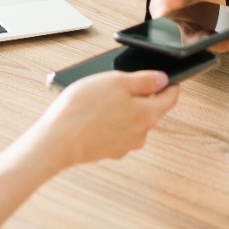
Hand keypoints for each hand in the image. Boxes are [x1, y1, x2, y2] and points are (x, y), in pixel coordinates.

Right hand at [34, 69, 180, 168]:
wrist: (58, 140)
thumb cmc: (83, 108)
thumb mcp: (116, 81)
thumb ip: (144, 80)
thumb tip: (163, 79)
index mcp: (148, 114)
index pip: (170, 98)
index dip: (169, 84)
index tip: (166, 77)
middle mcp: (141, 134)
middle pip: (149, 109)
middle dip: (139, 95)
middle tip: (117, 84)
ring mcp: (125, 145)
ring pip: (131, 120)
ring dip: (122, 109)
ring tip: (98, 99)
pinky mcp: (109, 151)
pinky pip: (116, 131)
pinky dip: (109, 122)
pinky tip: (92, 114)